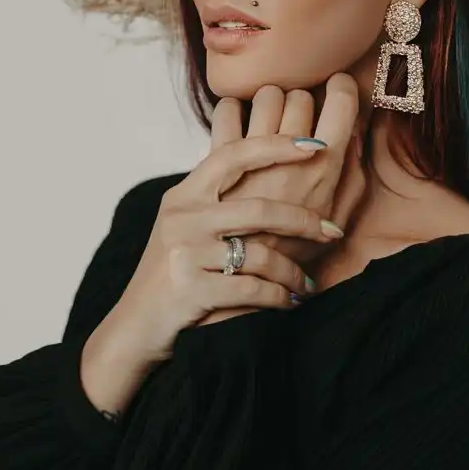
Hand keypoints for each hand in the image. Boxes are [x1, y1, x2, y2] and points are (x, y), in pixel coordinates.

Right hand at [106, 135, 343, 366]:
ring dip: (293, 272)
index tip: (314, 146)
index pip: (234, 155)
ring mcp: (184, 253)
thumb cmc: (173, 268)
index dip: (276, 145)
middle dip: (304, 221)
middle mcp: (183, 217)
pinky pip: (252, 290)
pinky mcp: (190, 290)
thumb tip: (269, 161)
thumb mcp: (185, 221)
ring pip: (261, 255)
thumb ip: (218, 195)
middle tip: (332, 231)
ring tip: (306, 283)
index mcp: (185, 193)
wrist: (135, 324)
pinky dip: (278, 297)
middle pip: (259, 209)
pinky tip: (289, 302)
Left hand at [214, 73, 366, 272]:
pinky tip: (238, 125)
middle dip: (303, 99)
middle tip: (300, 118)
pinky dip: (232, 110)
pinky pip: (227, 110)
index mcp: (326, 168)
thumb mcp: (340, 217)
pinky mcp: (220, 159)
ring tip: (268, 121)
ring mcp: (253, 156)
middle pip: (301, 94)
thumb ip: (354, 173)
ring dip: (269, 102)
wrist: (240, 278)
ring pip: (266, 95)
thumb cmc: (294, 251)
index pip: (342, 101)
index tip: (337, 90)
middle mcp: (291, 157)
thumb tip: (355, 131)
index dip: (342, 88)